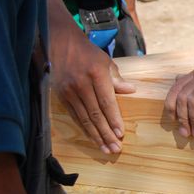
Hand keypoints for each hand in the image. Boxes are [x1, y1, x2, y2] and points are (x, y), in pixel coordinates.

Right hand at [52, 29, 136, 153]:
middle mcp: (81, 84)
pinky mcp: (61, 96)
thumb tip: (131, 91)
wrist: (61, 45)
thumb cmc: (89, 54)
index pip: (107, 102)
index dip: (114, 119)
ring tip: (106, 149)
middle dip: (106, 133)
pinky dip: (84, 129)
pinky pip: (75, 116)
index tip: (120, 134)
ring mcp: (69, 91)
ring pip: (84, 118)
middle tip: (115, 149)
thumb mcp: (107, 63)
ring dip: (96, 136)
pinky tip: (93, 138)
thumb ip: (117, 79)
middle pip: (95, 114)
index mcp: (96, 75)